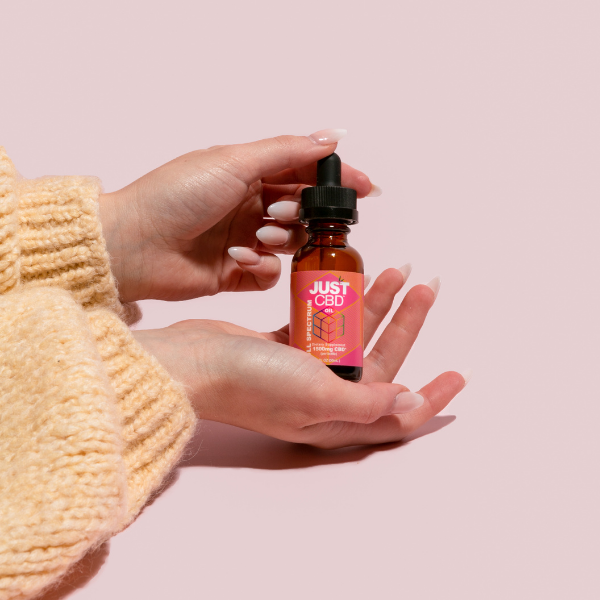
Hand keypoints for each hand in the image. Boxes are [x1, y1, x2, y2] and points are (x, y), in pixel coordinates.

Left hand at [99, 130, 377, 302]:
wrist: (134, 245)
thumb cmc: (176, 196)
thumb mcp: (234, 162)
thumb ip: (287, 152)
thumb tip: (332, 137)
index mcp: (248, 172)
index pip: (304, 172)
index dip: (335, 180)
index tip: (364, 190)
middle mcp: (249, 205)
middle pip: (301, 210)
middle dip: (302, 214)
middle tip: (284, 215)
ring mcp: (244, 239)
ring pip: (290, 243)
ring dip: (281, 239)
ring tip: (259, 236)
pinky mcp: (236, 272)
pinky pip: (270, 273)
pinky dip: (262, 267)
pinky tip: (240, 259)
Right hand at [132, 268, 468, 448]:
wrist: (194, 361)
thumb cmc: (250, 383)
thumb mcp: (315, 396)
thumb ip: (365, 402)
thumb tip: (409, 403)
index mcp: (336, 417)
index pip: (397, 414)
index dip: (431, 397)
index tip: (458, 373)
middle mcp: (325, 396)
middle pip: (381, 360)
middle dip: (407, 326)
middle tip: (427, 288)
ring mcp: (305, 370)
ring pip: (354, 335)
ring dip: (378, 306)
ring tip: (399, 272)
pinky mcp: (286, 346)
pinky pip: (325, 322)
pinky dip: (342, 302)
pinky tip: (354, 280)